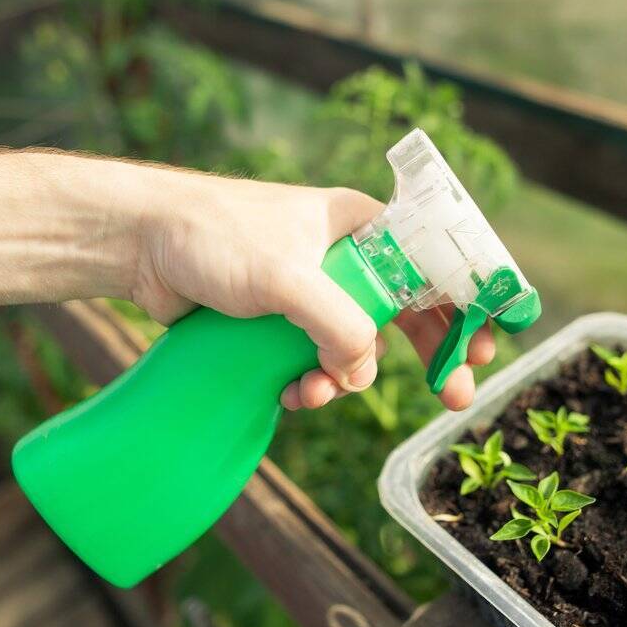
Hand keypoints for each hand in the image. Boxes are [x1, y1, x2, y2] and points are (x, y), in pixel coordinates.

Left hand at [128, 168, 495, 411]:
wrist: (140, 245)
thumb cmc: (214, 236)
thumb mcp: (288, 277)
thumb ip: (339, 324)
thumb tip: (361, 371)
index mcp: (361, 227)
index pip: (435, 264)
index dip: (468, 305)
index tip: (485, 346)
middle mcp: (344, 259)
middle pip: (408, 314)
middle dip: (428, 357)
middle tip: (452, 398)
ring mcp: (311, 293)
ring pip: (356, 350)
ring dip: (346, 381)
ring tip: (315, 393)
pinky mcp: (278, 324)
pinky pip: (315, 363)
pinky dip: (311, 385)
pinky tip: (289, 394)